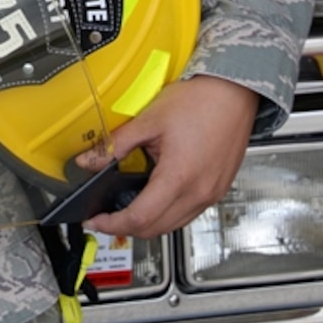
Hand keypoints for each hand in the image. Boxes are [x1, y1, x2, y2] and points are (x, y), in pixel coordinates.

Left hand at [77, 75, 258, 239]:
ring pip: (173, 225)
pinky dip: (167, 214)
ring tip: (126, 209)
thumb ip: (116, 144)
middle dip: (126, 228)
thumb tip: (89, 159)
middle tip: (106, 217)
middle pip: (155, 229)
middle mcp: (198, 193)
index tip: (96, 220)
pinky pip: (188, 214)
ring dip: (148, 224)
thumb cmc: (199, 101)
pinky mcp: (218, 190)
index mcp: (179, 177)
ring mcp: (211, 194)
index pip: (139, 218)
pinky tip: (154, 198)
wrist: (233, 93)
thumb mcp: (149, 120)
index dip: (112, 224)